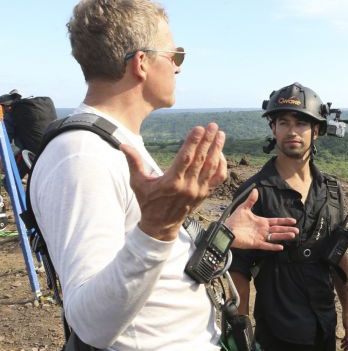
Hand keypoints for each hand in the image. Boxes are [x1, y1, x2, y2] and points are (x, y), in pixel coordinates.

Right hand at [121, 123, 226, 240]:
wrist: (161, 224)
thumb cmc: (148, 201)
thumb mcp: (138, 182)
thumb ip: (133, 162)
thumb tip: (123, 145)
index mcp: (171, 182)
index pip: (185, 159)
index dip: (193, 143)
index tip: (199, 128)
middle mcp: (188, 186)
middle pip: (201, 160)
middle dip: (208, 141)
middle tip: (213, 126)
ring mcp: (199, 191)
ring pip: (212, 167)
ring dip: (217, 149)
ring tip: (221, 134)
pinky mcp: (205, 194)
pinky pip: (218, 178)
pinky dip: (221, 165)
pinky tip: (220, 153)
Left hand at [225, 189, 298, 250]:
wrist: (227, 230)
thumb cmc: (234, 220)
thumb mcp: (244, 208)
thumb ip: (251, 200)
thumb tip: (255, 190)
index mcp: (261, 221)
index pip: (276, 221)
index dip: (284, 221)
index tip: (293, 221)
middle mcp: (263, 229)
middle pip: (278, 229)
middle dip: (287, 229)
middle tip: (297, 230)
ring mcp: (260, 237)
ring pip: (275, 237)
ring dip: (283, 236)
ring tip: (292, 236)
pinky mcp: (255, 243)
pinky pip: (266, 245)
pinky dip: (273, 246)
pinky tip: (280, 247)